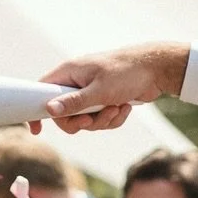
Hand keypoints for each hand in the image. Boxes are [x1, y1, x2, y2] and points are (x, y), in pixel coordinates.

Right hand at [30, 42, 188, 135]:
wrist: (159, 68)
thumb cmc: (128, 72)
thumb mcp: (99, 90)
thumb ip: (73, 102)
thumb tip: (49, 110)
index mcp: (69, 73)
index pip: (41, 92)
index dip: (37, 111)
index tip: (37, 130)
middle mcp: (76, 82)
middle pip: (63, 113)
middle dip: (80, 122)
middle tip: (91, 121)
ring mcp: (90, 92)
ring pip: (83, 119)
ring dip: (101, 120)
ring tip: (117, 108)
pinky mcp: (104, 100)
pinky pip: (99, 119)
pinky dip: (112, 118)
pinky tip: (124, 107)